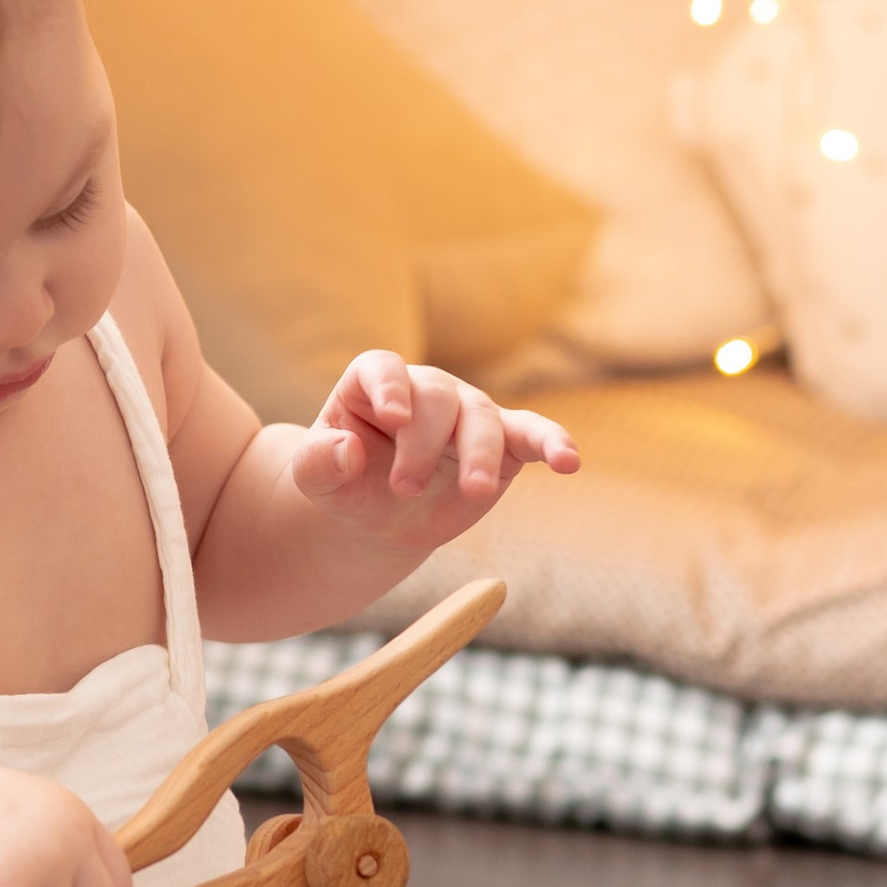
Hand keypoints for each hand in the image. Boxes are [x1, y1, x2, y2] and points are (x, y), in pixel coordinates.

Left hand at [289, 353, 578, 549]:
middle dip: (422, 444)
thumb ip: (320, 462)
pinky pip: (532, 435)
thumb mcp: (316, 478)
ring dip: (479, 454)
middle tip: (402, 488)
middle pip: (436, 398)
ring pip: (481, 417)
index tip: (393, 418)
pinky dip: (553, 443)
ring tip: (473, 491)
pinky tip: (569, 461)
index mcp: (375, 383)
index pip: (383, 369)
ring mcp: (469, 413)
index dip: (390, 387)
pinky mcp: (505, 445)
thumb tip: (347, 450)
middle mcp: (426, 389)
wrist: (380, 517)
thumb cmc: (346, 484)